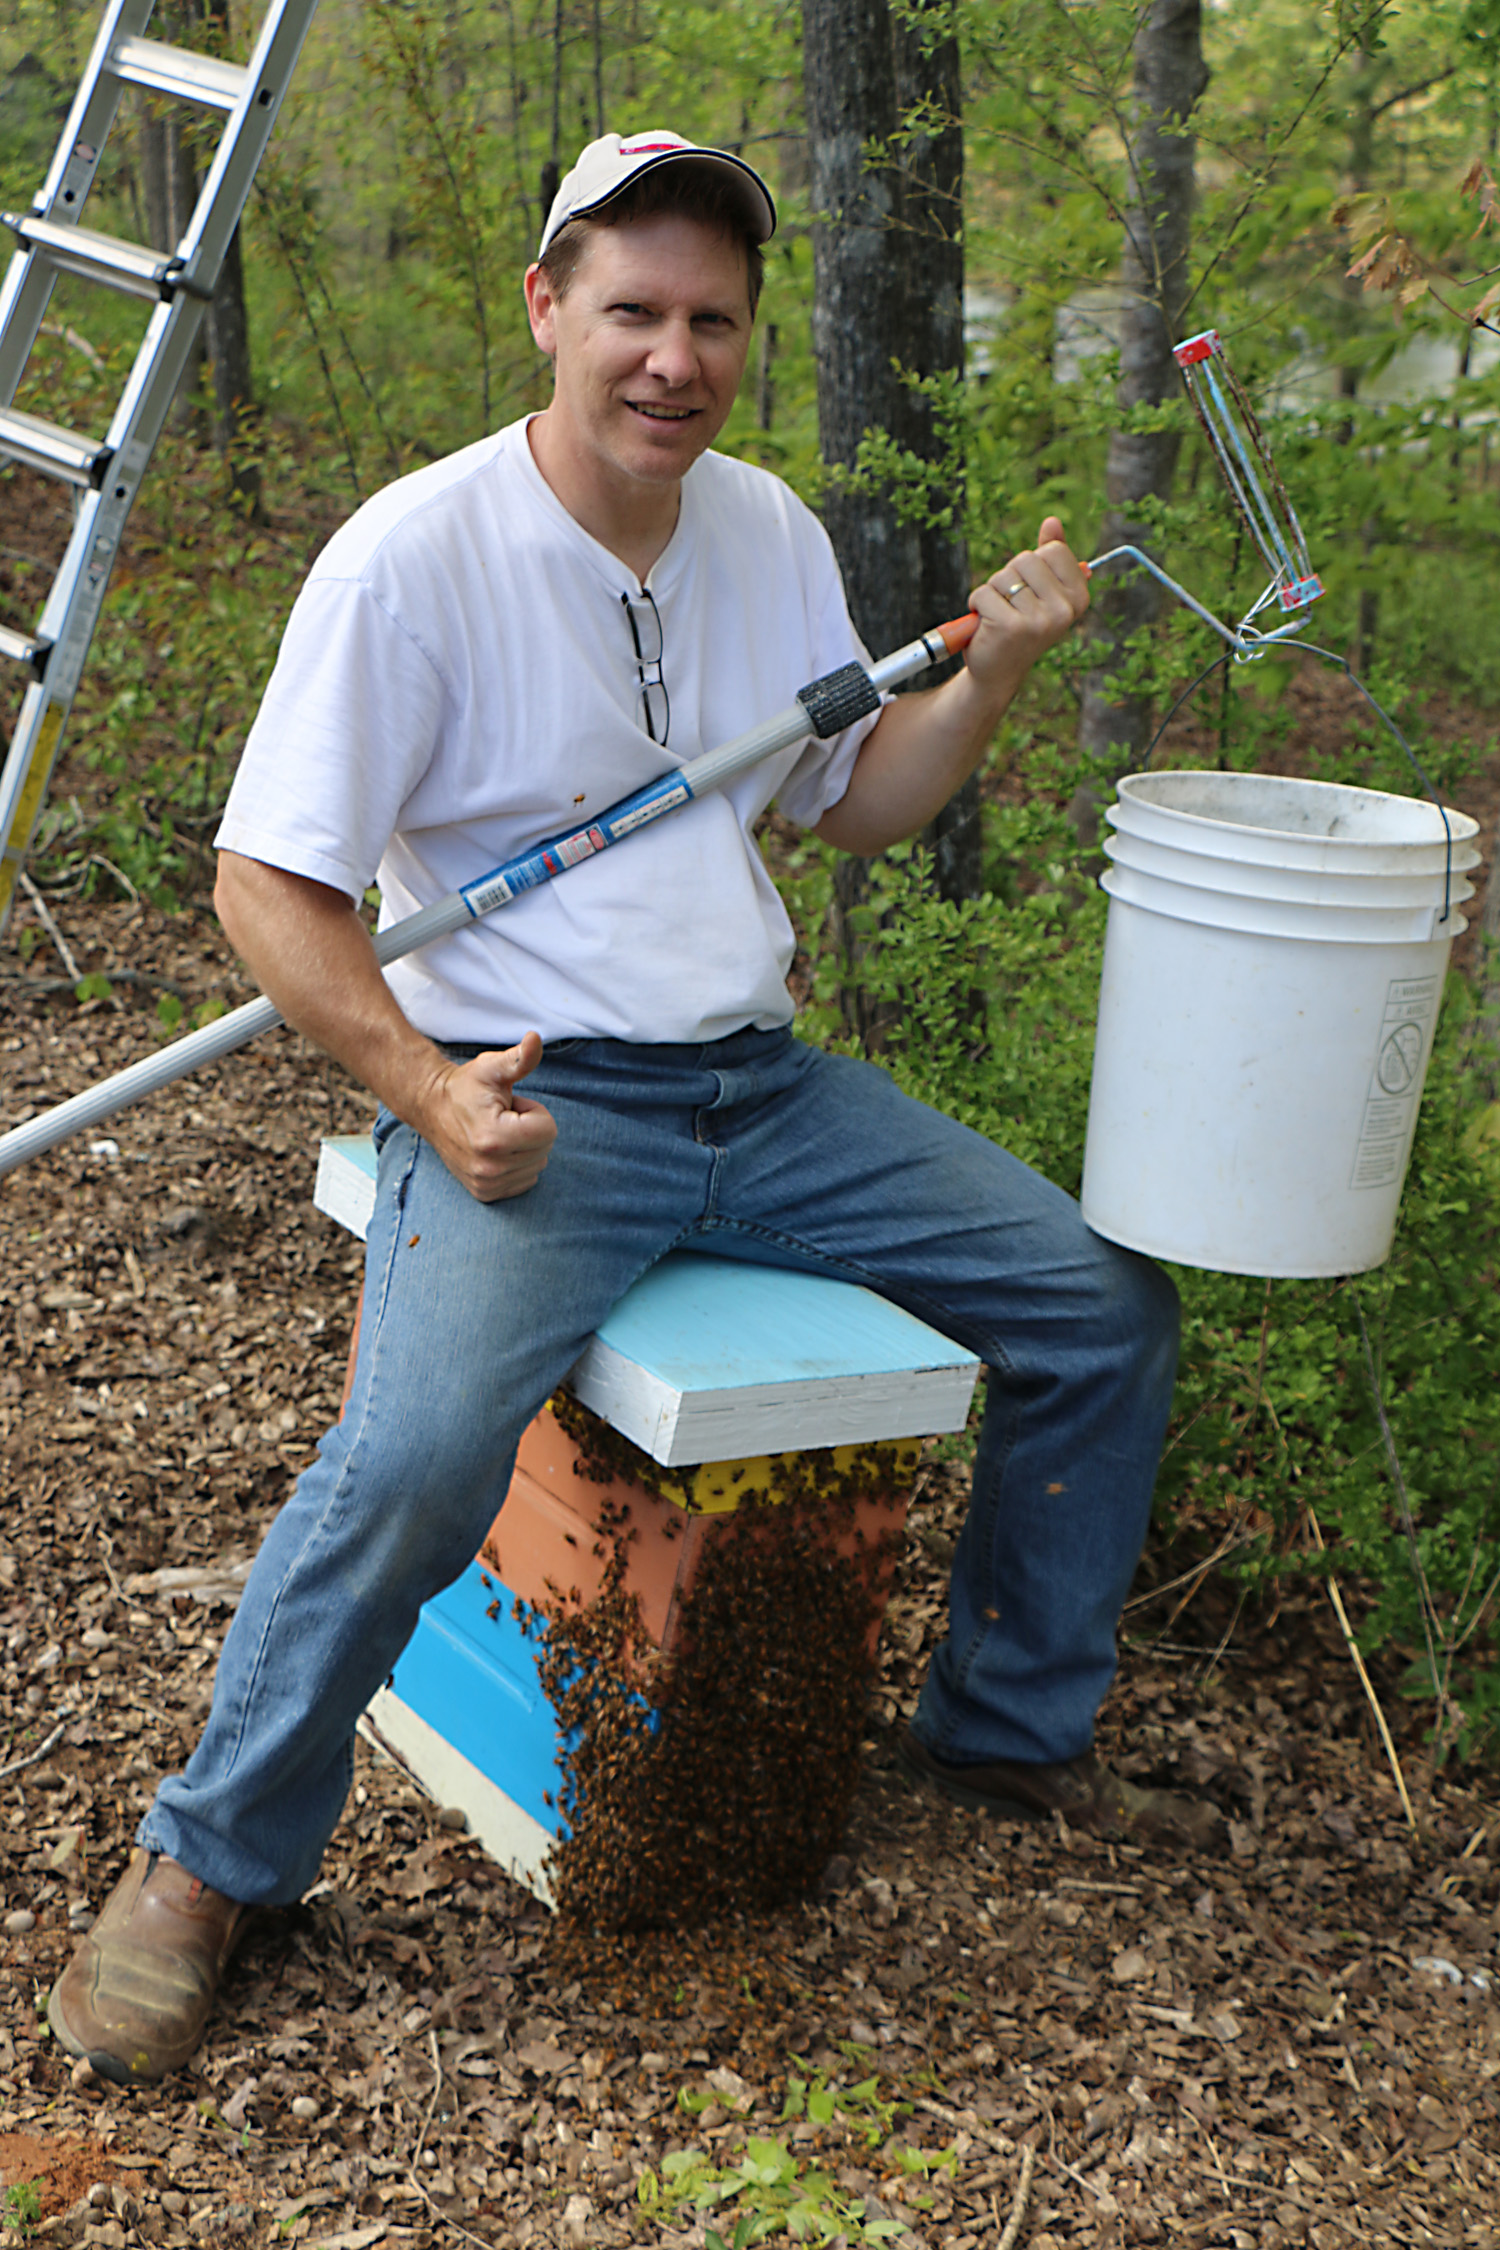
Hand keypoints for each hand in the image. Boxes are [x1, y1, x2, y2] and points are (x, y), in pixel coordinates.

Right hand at [422, 1031, 557, 1200]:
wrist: (431, 1108)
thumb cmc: (466, 1086)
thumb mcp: (492, 1067)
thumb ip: (520, 1058)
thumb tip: (535, 1037)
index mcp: (494, 1139)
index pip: (549, 1130)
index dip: (533, 1112)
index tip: (509, 1106)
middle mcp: (489, 1168)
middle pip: (545, 1148)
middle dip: (530, 1129)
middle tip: (502, 1118)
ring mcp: (486, 1184)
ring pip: (537, 1165)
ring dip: (524, 1147)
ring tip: (497, 1132)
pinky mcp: (484, 1193)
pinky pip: (526, 1181)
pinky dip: (518, 1165)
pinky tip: (496, 1150)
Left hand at [963, 516, 1089, 693]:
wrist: (998, 671)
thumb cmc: (1019, 625)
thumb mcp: (1039, 590)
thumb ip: (1048, 557)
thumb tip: (1052, 522)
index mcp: (1078, 597)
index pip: (1054, 550)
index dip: (1032, 564)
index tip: (1031, 590)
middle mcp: (1064, 610)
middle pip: (1026, 559)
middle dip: (1009, 577)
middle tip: (1011, 605)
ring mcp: (1039, 620)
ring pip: (1002, 576)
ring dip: (992, 592)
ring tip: (998, 616)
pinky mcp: (1010, 627)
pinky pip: (983, 593)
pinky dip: (976, 604)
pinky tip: (985, 624)